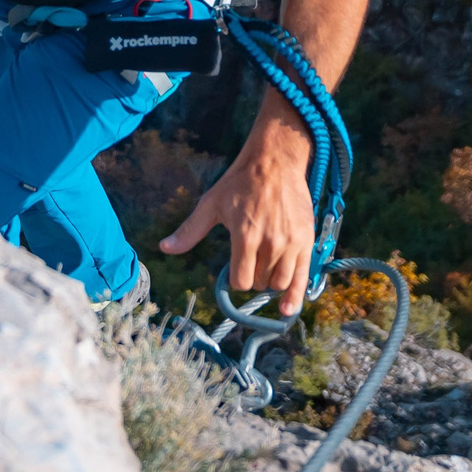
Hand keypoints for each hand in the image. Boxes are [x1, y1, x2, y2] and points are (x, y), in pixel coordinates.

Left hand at [159, 132, 315, 315]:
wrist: (275, 162)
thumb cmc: (240, 182)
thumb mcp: (211, 204)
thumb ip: (190, 230)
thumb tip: (164, 247)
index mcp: (245, 235)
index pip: (240, 281)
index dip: (235, 279)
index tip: (235, 268)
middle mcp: (270, 243)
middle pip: (259, 283)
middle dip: (252, 278)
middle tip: (250, 260)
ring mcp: (290, 243)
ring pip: (279, 283)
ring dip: (270, 282)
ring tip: (266, 268)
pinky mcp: (306, 240)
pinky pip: (301, 278)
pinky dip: (294, 296)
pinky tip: (287, 309)